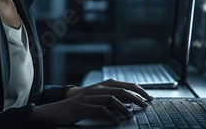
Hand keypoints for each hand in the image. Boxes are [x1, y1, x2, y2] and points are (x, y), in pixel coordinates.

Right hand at [31, 79, 152, 127]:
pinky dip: (111, 116)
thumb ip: (109, 99)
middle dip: (136, 98)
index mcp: (101, 85)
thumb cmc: (77, 106)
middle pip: (121, 90)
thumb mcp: (95, 100)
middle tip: (146, 105)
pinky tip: (116, 122)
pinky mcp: (84, 106)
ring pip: (112, 98)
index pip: (124, 84)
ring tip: (131, 116)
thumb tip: (127, 104)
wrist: (56, 110)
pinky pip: (101, 109)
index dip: (138, 90)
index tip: (148, 97)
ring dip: (125, 108)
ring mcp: (90, 97)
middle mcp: (97, 88)